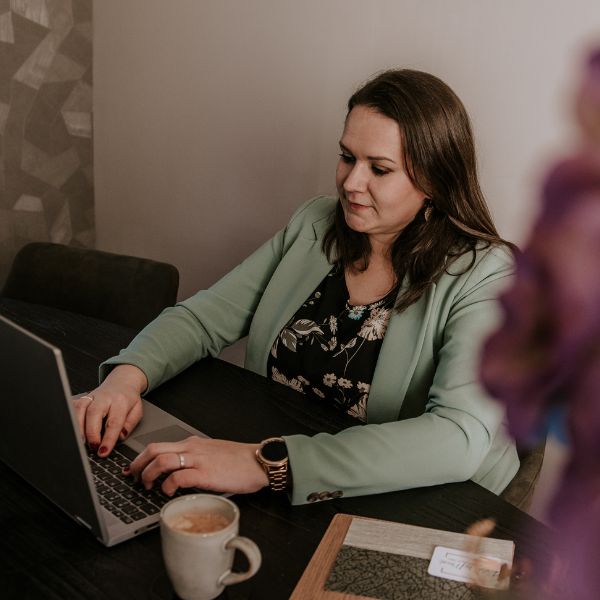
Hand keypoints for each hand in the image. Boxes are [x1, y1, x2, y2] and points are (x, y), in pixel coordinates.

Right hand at [73, 364, 147, 455]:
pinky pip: (72, 407)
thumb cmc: (128, 399)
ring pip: (79, 409)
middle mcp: (104, 397)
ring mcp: (91, 396)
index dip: (108, 439)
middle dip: (91, 433)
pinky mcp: (81, 398)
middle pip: (93, 413)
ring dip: (78, 428)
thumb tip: (120, 437)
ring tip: (82, 443)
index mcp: (120, 401)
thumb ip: (130, 424)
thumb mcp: (137, 411)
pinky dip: (70, 419)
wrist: (122, 382)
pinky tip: (72, 431)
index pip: (113, 422)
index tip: (103, 451)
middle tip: (93, 448)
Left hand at [126, 436, 268, 495]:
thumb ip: (197, 460)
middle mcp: (192, 448)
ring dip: (148, 474)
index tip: (133, 468)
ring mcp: (198, 460)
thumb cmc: (240, 461)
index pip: (159, 445)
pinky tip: (168, 493)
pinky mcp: (205, 473)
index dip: (141, 458)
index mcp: (193, 444)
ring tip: (148, 487)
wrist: (259, 461)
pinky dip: (167, 485)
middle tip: (133, 478)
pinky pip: (178, 477)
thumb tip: (181, 474)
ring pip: (161, 460)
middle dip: (137, 464)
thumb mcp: (213, 455)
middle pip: (154, 449)